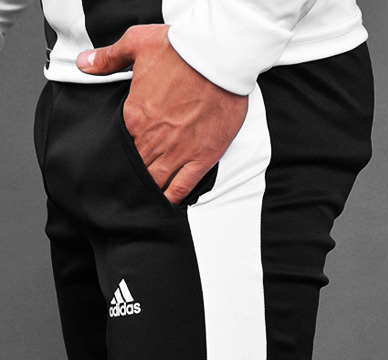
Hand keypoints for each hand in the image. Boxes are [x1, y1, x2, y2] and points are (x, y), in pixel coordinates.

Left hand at [76, 24, 247, 204]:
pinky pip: (183, 185)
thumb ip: (108, 58)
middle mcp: (154, 140)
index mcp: (135, 117)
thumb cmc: (181, 51)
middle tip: (127, 191)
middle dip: (131, 179)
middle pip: (137, 168)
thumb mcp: (137, 43)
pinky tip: (168, 204)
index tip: (117, 165)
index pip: (120, 147)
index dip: (118, 158)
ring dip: (149, 192)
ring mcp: (179, 151)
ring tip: (143, 202)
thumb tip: (84, 64)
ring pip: (157, 181)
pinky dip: (173, 197)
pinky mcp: (202, 157)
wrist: (217, 58)